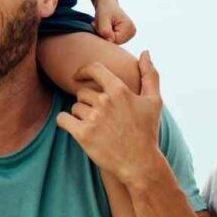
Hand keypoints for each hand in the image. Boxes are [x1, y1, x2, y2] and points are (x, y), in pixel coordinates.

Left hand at [56, 50, 162, 185]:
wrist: (139, 163)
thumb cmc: (146, 131)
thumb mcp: (154, 101)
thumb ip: (149, 74)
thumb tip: (146, 52)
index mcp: (119, 90)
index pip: (94, 69)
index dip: (83, 70)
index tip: (78, 76)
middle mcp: (105, 101)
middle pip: (82, 92)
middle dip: (87, 102)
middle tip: (98, 116)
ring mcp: (92, 118)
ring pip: (75, 107)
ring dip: (80, 115)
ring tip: (95, 127)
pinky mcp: (82, 135)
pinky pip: (63, 119)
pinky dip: (65, 122)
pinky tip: (73, 127)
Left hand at [93, 0, 136, 44]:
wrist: (107, 4)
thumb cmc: (105, 9)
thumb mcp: (103, 18)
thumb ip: (105, 31)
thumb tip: (110, 41)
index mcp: (129, 27)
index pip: (114, 41)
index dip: (104, 35)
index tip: (101, 24)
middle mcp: (132, 32)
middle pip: (114, 43)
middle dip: (105, 35)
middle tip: (101, 24)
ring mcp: (129, 35)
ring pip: (113, 42)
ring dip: (105, 35)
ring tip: (104, 25)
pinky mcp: (125, 36)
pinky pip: (113, 40)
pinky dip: (107, 35)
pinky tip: (107, 27)